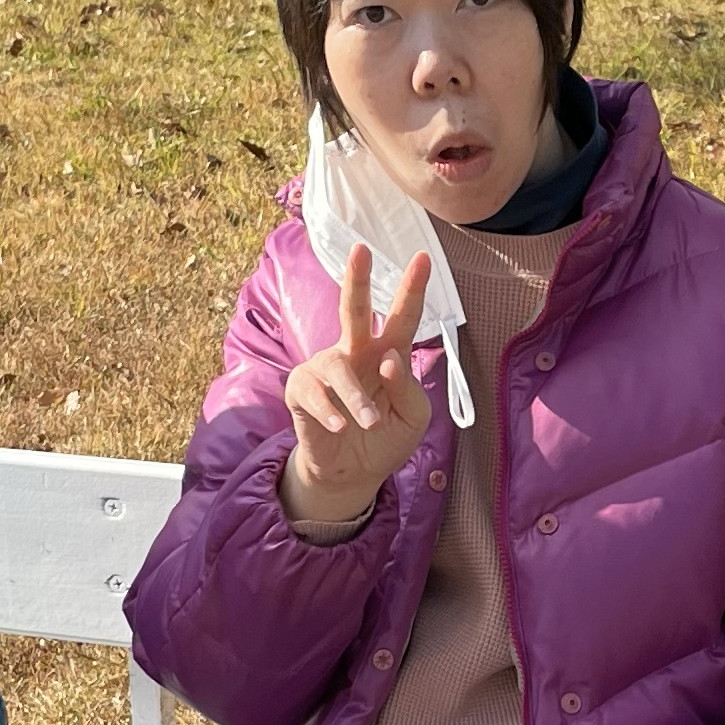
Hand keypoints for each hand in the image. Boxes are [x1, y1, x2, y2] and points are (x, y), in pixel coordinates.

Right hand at [278, 244, 433, 530]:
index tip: (423, 257)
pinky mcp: (301, 390)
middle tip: (362, 250)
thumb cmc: (385, 437)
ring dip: (356, 396)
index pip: (402, 317)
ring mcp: (325, 369)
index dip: (412, 288)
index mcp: (387, 354)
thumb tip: (390, 357)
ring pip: (337, 367)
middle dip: (357, 279)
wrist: (353, 474)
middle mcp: (355, 353)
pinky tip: (340, 424)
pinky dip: (330, 410)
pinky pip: (313, 392)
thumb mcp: (412, 417)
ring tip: (369, 420)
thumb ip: (407, 387)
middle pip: (353, 309)